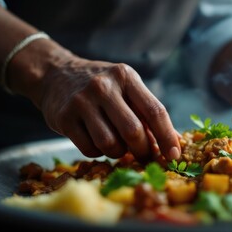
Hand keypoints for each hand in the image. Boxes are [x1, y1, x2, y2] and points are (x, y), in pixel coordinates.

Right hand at [33, 56, 180, 159]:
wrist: (55, 74)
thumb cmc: (102, 87)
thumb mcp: (127, 88)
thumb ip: (149, 112)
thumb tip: (176, 142)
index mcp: (126, 77)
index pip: (155, 111)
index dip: (167, 137)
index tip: (175, 155)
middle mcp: (104, 86)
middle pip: (133, 131)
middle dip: (143, 150)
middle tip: (145, 156)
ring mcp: (82, 101)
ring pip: (110, 144)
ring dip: (119, 153)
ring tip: (119, 146)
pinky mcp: (64, 118)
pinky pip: (90, 149)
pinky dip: (99, 153)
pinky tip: (98, 142)